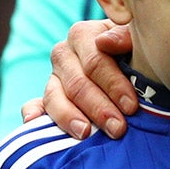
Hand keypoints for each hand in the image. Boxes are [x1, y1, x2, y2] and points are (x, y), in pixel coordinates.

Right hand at [39, 18, 138, 138]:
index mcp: (83, 34)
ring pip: (54, 97)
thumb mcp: (136, 39)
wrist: (125, 59)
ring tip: (86, 134)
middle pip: (77, 84)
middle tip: (117, 129)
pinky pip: (34, 105)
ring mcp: (53, 76)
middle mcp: (63, 53)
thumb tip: (104, 42)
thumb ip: (125, 36)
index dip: (113, 85)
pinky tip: (34, 124)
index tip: (131, 106)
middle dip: (98, 108)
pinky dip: (33, 115)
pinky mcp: (46, 97)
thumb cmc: (134, 50)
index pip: (95, 62)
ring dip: (70, 118)